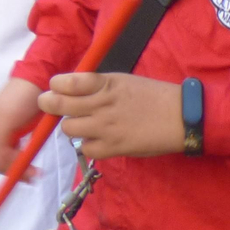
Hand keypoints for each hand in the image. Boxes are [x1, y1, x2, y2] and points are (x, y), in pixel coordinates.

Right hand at [0, 78, 43, 173]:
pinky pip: (17, 158)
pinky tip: (33, 162)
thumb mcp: (6, 117)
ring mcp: (4, 139)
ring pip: (6, 163)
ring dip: (19, 168)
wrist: (39, 84)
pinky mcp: (18, 141)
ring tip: (35, 171)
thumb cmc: (19, 97)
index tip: (10, 168)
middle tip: (30, 172)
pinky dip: (24, 163)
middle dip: (9, 169)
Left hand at [38, 72, 185, 158]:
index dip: (55, 86)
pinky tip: (95, 139)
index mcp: (104, 84)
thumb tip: (71, 89)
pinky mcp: (114, 148)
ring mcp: (106, 128)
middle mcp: (101, 105)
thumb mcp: (122, 80)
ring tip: (80, 123)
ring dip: (70, 126)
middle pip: (59, 106)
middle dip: (49, 104)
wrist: (180, 116)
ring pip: (68, 129)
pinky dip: (87, 144)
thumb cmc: (152, 94)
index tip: (55, 88)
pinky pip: (86, 149)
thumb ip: (96, 85)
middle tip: (49, 104)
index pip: (66, 83)